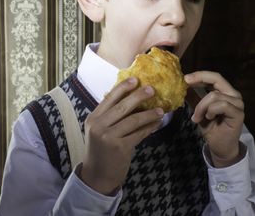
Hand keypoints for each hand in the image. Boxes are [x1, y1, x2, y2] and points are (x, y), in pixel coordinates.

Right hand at [80, 77, 163, 194]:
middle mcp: (99, 126)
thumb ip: (110, 116)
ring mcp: (108, 137)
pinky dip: (150, 127)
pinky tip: (157, 123)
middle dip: (139, 96)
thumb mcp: (100, 130)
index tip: (136, 79)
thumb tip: (133, 98)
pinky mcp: (120, 148)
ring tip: (161, 109)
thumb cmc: (102, 149)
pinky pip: (139, 133)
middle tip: (152, 89)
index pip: (109, 98)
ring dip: (149, 114)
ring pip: (133, 120)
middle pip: (122, 106)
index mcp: (93, 118)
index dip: (123, 87)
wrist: (97, 175)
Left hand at [185, 71, 244, 167]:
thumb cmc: (212, 128)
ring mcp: (237, 103)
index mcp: (224, 91)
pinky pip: (222, 105)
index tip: (185, 78)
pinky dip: (211, 111)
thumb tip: (182, 85)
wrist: (220, 147)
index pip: (213, 77)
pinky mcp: (238, 113)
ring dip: (201, 106)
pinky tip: (208, 118)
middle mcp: (233, 94)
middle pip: (217, 78)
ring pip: (215, 95)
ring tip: (197, 117)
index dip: (199, 75)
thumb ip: (194, 97)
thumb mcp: (198, 110)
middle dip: (200, 78)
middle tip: (186, 82)